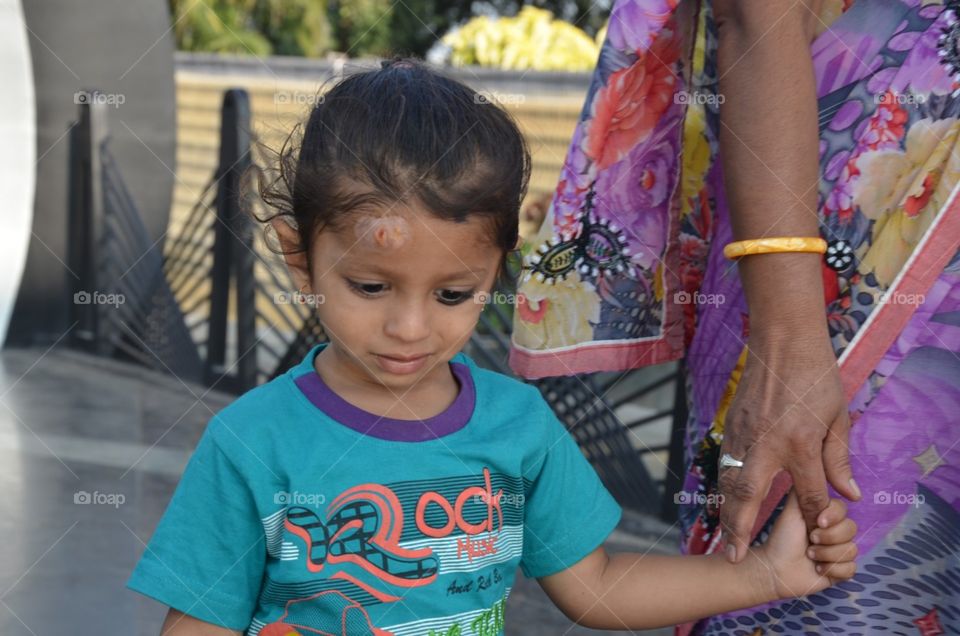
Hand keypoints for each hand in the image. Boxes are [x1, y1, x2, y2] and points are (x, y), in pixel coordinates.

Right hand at [719, 326, 860, 562]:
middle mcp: (766, 443)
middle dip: (738, 528)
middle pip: (748, 495)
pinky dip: (723, 485)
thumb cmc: (815, 376)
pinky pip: (724, 463)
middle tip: (733, 555)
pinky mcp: (731, 425)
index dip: (815, 516)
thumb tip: (849, 494)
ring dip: (725, 511)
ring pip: (728, 480)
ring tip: (725, 537)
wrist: (781, 341)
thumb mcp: (837, 417)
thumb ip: (838, 459)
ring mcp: (743, 434)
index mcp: (799, 442)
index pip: (808, 491)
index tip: (816, 535)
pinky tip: (725, 500)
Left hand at [751, 490, 857, 598]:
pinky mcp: (840, 570)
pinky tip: (817, 568)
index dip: (834, 516)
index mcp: (825, 515)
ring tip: (809, 555)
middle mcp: (835, 531)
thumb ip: (806, 490)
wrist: (774, 567)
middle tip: (810, 539)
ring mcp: (839, 551)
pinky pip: (851, 569)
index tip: (818, 521)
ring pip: (852, 550)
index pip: (844, 509)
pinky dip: (832, 569)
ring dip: (827, 554)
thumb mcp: (793, 509)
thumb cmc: (782, 537)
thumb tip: (816, 467)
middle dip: (829, 537)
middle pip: (852, 529)